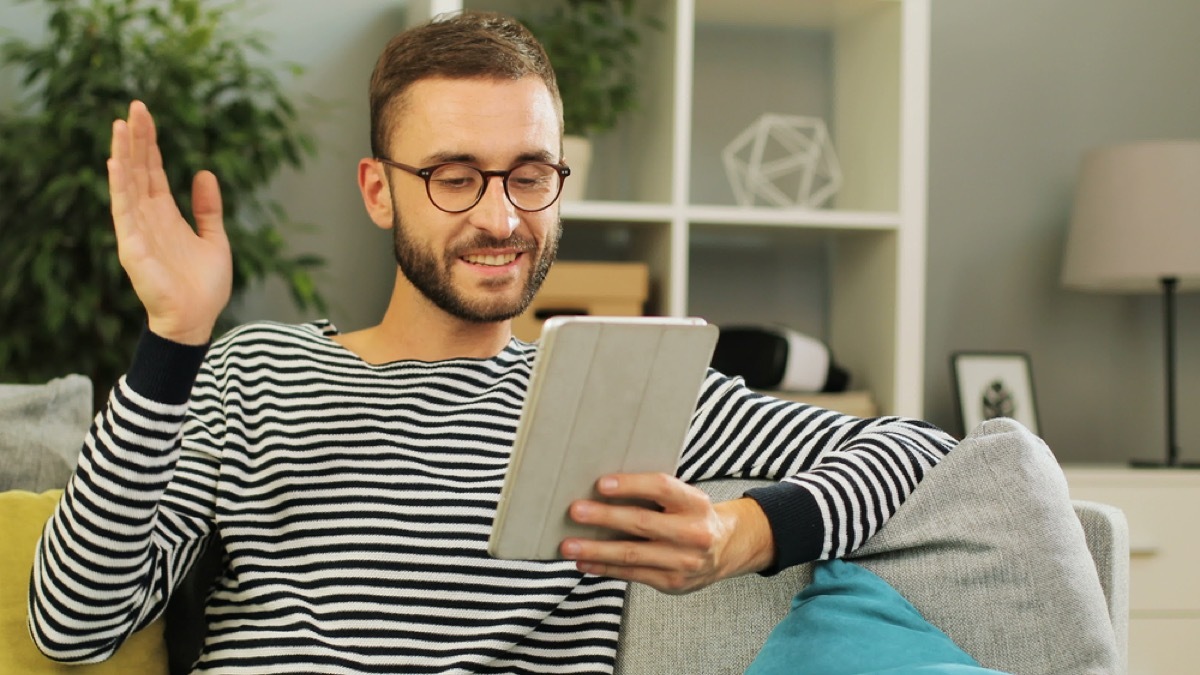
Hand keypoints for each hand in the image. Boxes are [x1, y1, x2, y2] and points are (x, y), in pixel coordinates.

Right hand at [108, 100, 231, 344]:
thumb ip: (209, 208)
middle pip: (138, 170)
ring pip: (127, 184)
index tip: (145, 114)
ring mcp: (137, 231)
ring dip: (123, 154)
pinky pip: (123, 213)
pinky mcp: (132, 247)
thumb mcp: (215, 238)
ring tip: (120, 125)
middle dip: (136, 139)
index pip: (153, 171)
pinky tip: (116, 164)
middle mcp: (148, 218)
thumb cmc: (204, 286)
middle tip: (135, 106)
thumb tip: (203, 172)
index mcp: (166, 215)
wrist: (197, 320)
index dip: (150, 143)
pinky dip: (119, 188)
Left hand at [560, 473, 775, 593]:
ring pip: (632, 554)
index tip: (601, 484)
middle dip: (604, 517)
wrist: (725, 549)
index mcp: (696, 503)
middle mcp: (693, 533)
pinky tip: (583, 562)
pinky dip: (604, 568)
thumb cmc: (692, 516)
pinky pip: (631, 574)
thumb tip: (602, 488)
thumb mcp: (685, 497)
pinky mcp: (671, 583)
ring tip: (568, 545)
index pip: (662, 488)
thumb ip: (655, 493)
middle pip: (642, 523)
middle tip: (575, 511)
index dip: (631, 485)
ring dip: (596, 550)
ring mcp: (683, 562)